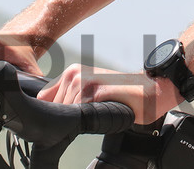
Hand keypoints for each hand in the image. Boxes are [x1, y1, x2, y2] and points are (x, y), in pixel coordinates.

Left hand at [39, 64, 177, 125]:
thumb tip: (51, 113)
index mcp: (72, 72)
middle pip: (55, 108)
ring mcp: (84, 81)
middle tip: (92, 113)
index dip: (54, 111)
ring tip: (100, 111)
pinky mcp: (94, 92)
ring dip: (81, 120)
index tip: (67, 116)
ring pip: (66, 113)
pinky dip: (89, 121)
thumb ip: (70, 97)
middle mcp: (75, 73)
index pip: (44, 98)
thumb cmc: (121, 94)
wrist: (149, 90)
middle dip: (68, 116)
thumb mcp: (91, 91)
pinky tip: (104, 111)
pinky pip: (79, 115)